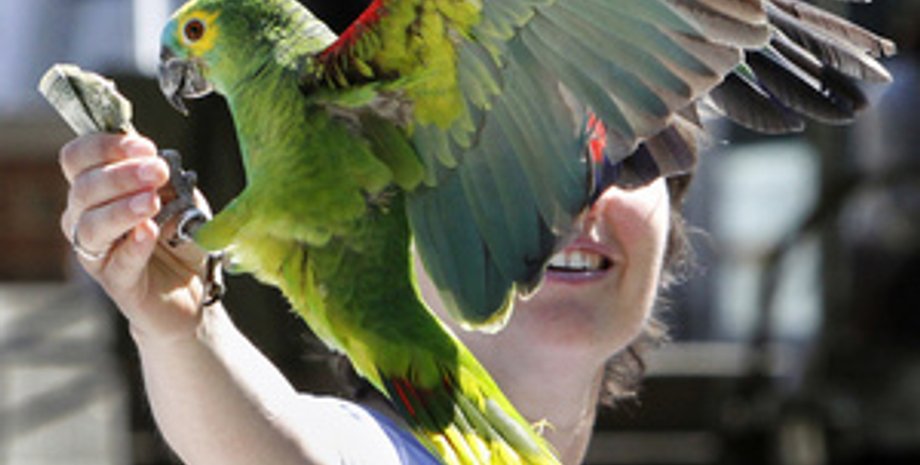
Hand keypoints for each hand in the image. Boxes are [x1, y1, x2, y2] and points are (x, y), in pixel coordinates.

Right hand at [59, 133, 212, 344]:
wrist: (194, 286)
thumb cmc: (179, 236)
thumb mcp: (181, 199)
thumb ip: (169, 182)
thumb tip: (159, 164)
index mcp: (98, 189)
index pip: (78, 158)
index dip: (105, 146)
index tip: (145, 146)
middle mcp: (86, 218)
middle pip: (83, 189)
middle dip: (120, 175)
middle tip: (156, 171)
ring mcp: (98, 252)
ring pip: (91, 226)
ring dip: (121, 209)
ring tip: (151, 202)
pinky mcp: (118, 283)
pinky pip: (118, 263)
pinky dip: (133, 246)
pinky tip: (148, 232)